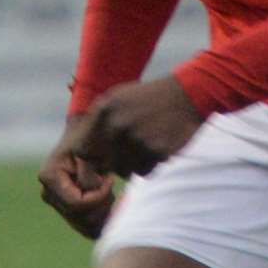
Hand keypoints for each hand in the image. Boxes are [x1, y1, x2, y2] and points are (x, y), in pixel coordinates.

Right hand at [38, 115, 116, 239]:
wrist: (89, 136)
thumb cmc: (92, 139)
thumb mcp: (91, 152)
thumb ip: (88, 176)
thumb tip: (90, 197)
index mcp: (49, 177)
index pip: (77, 203)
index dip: (98, 196)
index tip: (110, 178)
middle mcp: (48, 193)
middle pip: (81, 217)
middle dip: (101, 203)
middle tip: (109, 183)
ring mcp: (56, 203)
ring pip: (86, 227)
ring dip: (103, 211)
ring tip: (108, 190)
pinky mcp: (66, 210)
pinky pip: (87, 229)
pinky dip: (102, 219)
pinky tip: (108, 201)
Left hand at [75, 76, 203, 178]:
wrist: (188, 94)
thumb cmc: (149, 98)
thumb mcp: (118, 98)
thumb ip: (97, 121)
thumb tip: (79, 153)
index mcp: (105, 110)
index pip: (83, 150)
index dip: (92, 160)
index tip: (102, 161)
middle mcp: (118, 125)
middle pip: (108, 163)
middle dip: (118, 162)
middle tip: (135, 148)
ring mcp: (138, 138)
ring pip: (126, 171)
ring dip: (136, 164)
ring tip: (149, 144)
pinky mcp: (158, 151)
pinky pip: (145, 172)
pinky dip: (152, 166)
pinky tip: (159, 147)